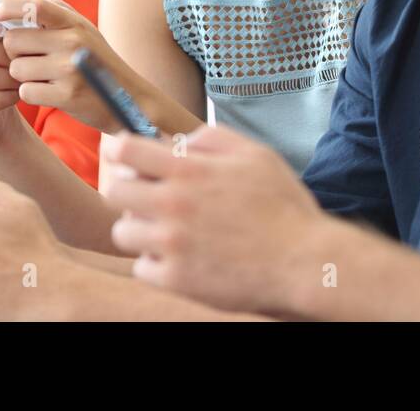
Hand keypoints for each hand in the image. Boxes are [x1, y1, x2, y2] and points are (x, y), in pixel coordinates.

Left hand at [0, 0, 142, 132]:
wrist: (128, 99)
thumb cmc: (97, 62)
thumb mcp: (84, 30)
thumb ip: (56, 14)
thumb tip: (16, 5)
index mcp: (74, 23)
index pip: (34, 5)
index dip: (8, 7)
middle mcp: (72, 42)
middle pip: (13, 41)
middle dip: (13, 52)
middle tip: (27, 58)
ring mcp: (69, 69)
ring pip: (17, 68)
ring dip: (22, 76)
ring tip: (42, 77)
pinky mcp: (66, 95)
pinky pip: (26, 91)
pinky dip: (31, 93)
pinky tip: (47, 92)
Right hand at [0, 2, 25, 144]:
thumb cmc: (5, 63)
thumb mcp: (4, 41)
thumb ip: (8, 23)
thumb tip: (26, 13)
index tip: (1, 28)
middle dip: (10, 53)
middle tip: (25, 58)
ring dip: (13, 77)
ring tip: (24, 77)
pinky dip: (11, 96)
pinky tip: (17, 93)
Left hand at [101, 124, 325, 314]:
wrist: (304, 263)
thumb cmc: (283, 207)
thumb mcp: (255, 155)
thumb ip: (212, 139)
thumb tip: (180, 140)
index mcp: (190, 172)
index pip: (128, 150)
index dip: (119, 148)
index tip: (121, 153)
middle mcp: (173, 206)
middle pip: (115, 191)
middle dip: (129, 189)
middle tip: (150, 196)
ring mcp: (171, 245)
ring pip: (123, 231)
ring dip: (140, 228)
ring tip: (166, 231)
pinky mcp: (176, 280)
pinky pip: (141, 268)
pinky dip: (155, 263)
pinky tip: (180, 258)